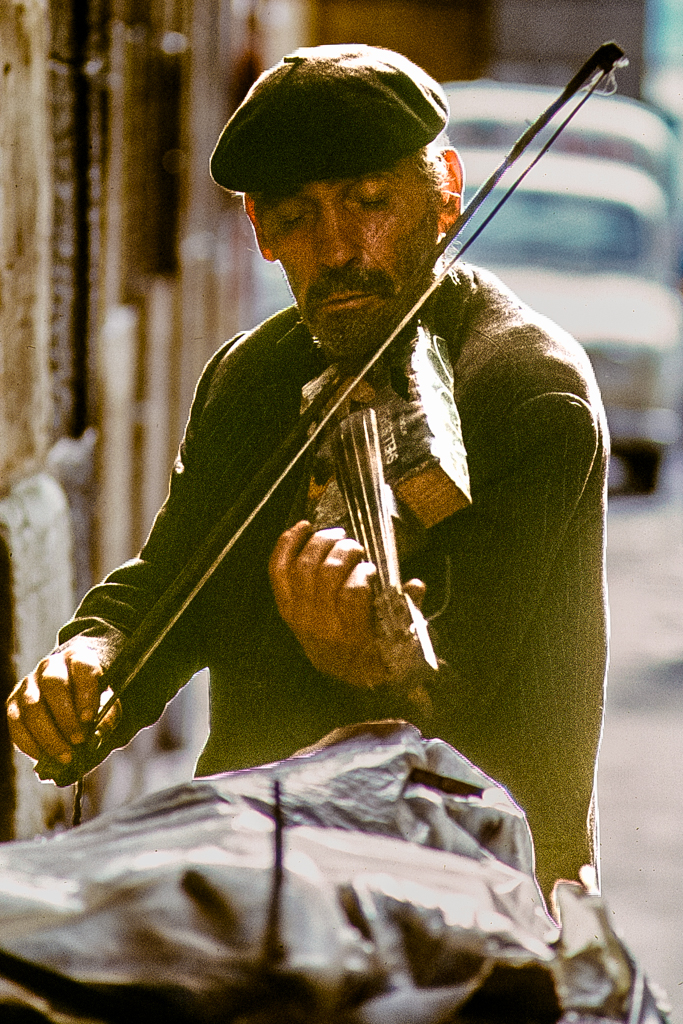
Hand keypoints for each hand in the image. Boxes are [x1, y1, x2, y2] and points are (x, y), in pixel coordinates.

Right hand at [6, 637, 104, 765]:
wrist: (71, 696)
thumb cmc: (92, 699)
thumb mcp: (108, 704)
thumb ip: (107, 717)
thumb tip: (95, 736)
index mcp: (79, 658)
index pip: (81, 667)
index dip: (85, 692)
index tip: (88, 718)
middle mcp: (50, 666)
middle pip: (53, 684)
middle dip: (66, 716)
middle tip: (78, 741)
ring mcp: (29, 683)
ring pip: (32, 706)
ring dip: (49, 735)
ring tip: (65, 756)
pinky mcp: (14, 703)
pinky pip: (16, 723)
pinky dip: (29, 743)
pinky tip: (44, 757)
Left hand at [269, 521, 425, 687]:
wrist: (348, 676)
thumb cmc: (378, 653)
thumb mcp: (401, 639)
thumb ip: (408, 610)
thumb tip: (415, 585)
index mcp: (353, 636)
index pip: (352, 595)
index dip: (362, 573)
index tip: (372, 567)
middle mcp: (321, 626)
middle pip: (325, 575)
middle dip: (342, 550)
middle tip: (355, 546)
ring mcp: (299, 616)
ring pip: (302, 568)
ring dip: (319, 543)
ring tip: (336, 535)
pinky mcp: (286, 607)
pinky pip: (279, 570)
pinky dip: (288, 544)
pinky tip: (303, 527)